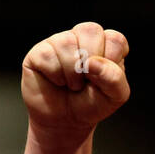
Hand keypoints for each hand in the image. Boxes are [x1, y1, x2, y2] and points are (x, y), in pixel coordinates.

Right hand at [21, 21, 129, 138]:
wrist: (64, 123)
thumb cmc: (90, 104)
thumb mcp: (114, 97)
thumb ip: (114, 78)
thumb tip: (92, 62)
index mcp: (105, 43)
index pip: (115, 40)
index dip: (111, 64)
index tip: (102, 81)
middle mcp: (81, 37)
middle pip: (91, 31)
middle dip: (91, 64)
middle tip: (86, 82)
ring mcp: (59, 42)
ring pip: (67, 42)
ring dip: (72, 72)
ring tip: (71, 84)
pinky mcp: (39, 52)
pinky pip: (48, 55)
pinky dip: (55, 75)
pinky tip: (56, 82)